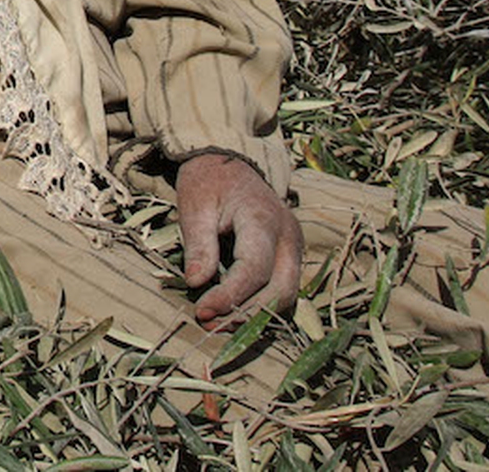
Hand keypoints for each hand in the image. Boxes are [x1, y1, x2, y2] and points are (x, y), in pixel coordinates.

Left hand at [176, 153, 302, 329]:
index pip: (254, 269)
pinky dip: (259, 306)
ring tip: (216, 323)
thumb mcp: (195, 207)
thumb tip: (195, 283)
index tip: (200, 311)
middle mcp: (288, 235)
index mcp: (263, 218)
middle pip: (280, 290)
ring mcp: (293, 247)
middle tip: (208, 324)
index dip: (229, 296)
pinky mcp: (289, 256)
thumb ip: (199, 245)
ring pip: (286, 295)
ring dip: (253, 316)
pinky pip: (282, 289)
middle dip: (246, 314)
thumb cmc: (209, 183)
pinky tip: (230, 313)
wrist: (229, 163)